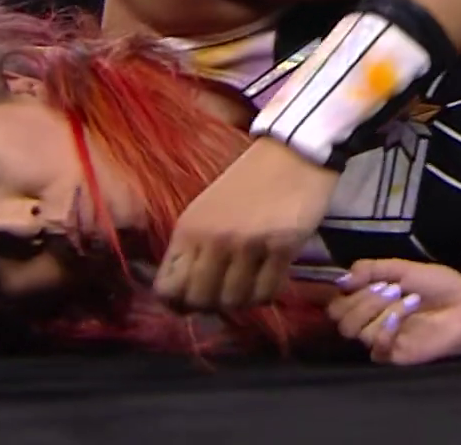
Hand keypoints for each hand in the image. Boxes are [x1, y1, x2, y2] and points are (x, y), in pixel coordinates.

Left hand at [155, 137, 339, 312]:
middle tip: (225, 294)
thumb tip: (185, 296)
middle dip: (212, 306)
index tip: (194, 301)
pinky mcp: (281, 248)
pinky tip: (269, 277)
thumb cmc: (249, 182)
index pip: (168, 288)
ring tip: (250, 283)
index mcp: (188, 228)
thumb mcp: (208, 209)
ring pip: (235, 302)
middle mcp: (213, 239)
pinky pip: (267, 293)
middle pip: (200, 301)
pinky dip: (267, 293)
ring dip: (243, 300)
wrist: (292, 153)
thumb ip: (193, 248)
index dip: (179, 303)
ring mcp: (247, 245)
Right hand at [327, 258, 460, 365]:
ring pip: (359, 332)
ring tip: (409, 298)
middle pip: (341, 320)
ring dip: (383, 309)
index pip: (336, 304)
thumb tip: (340, 280)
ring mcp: (383, 341)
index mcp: (368, 302)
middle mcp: (371, 323)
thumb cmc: (439, 285)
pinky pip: (377, 349)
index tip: (370, 279)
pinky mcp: (397, 356)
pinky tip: (403, 317)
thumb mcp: (402, 267)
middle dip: (364, 300)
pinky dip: (386, 329)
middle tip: (392, 288)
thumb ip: (370, 269)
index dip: (346, 292)